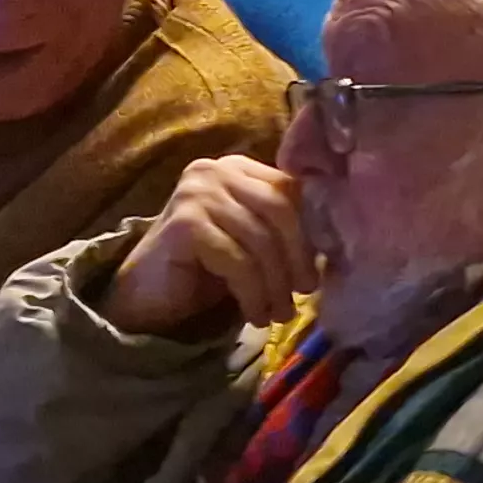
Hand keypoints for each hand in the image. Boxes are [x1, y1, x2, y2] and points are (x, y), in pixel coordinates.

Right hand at [104, 156, 315, 334]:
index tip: (323, 266)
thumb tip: (336, 240)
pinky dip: (253, 292)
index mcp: (240, 167)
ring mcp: (197, 192)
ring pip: (260, 239)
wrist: (146, 295)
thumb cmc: (206, 267)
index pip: (292, 190)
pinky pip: (237, 260)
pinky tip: (256, 314)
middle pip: (280, 211)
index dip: (312, 230)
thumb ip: (284, 227)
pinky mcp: (184, 223)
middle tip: (305, 292)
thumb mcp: (254, 239)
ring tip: (281, 313)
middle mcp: (217, 169)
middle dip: (298, 257)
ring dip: (275, 283)